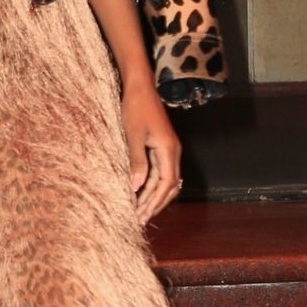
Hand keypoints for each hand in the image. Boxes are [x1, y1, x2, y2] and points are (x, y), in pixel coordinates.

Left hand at [121, 77, 181, 223]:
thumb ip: (137, 161)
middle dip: (155, 204)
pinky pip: (160, 172)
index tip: (141, 215)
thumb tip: (136, 187)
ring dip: (153, 196)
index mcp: (168, 150)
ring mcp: (168, 150)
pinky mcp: (161, 147)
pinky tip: (139, 193)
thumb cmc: (135, 108)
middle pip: (169, 186)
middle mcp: (172, 152)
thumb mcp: (133, 136)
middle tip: (139, 219)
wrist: (140, 87)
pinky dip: (151, 185)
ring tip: (139, 211)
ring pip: (165, 180)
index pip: (166, 184)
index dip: (154, 201)